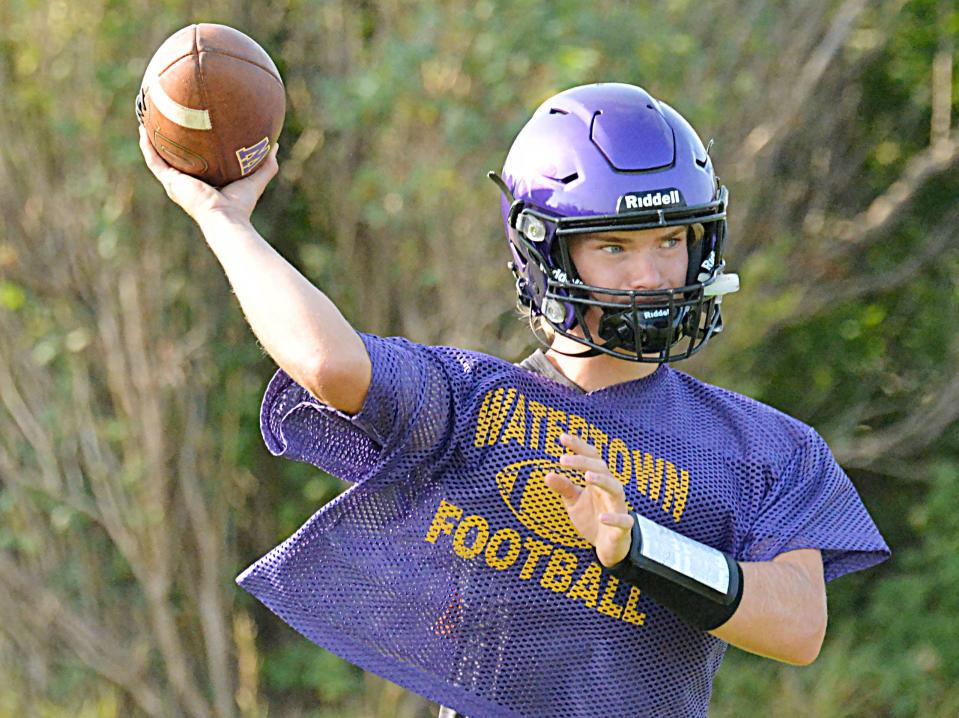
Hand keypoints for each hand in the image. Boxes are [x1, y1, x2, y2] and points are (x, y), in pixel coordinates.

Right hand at [138, 125, 278, 224]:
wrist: (226, 217)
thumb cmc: (241, 204)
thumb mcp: (256, 178)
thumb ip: (266, 163)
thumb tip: (275, 145)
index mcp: (203, 182)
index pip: (194, 161)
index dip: (190, 147)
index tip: (190, 129)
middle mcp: (187, 183)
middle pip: (173, 157)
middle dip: (168, 140)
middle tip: (164, 118)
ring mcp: (176, 183)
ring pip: (158, 157)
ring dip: (151, 139)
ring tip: (146, 118)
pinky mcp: (170, 182)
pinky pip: (153, 160)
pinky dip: (147, 145)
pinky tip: (143, 128)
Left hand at [544, 433, 634, 567]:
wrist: (609, 546)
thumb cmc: (592, 518)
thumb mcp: (574, 502)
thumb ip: (564, 488)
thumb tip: (547, 475)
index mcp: (598, 481)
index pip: (591, 458)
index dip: (578, 446)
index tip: (562, 437)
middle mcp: (609, 489)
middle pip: (601, 469)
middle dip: (583, 462)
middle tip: (563, 460)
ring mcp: (618, 507)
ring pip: (615, 488)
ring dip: (602, 481)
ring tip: (586, 476)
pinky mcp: (623, 527)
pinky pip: (623, 520)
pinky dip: (613, 517)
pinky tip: (601, 516)